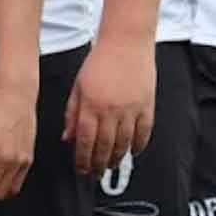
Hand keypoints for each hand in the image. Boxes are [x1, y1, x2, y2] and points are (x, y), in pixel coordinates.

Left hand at [65, 37, 155, 178]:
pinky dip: (138, 146)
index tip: (81, 169)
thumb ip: (72, 113)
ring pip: (124, 144)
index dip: (82, 160)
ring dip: (116, 158)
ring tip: (110, 165)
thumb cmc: (98, 62)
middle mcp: (111, 110)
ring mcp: (131, 109)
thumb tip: (68, 138)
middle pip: (104, 147)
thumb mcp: (78, 86)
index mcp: (90, 105)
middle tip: (94, 174)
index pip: (85, 142)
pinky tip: (132, 152)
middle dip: (98, 165)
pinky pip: (144, 134)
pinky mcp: (147, 106)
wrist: (126, 42)